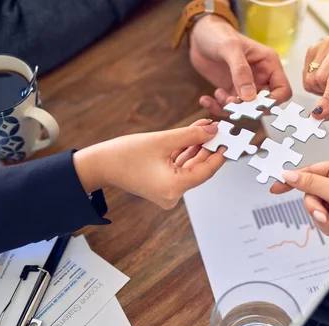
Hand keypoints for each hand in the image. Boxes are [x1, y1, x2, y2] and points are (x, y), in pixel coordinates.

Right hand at [73, 119, 225, 209]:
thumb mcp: (162, 140)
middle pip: (199, 169)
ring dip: (197, 148)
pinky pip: (179, 168)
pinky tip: (193, 137)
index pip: (206, 171)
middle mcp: (173, 195)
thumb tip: (212, 129)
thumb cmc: (123, 155)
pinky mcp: (163, 186)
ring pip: (189, 167)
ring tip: (207, 128)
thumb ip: (190, 135)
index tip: (230, 140)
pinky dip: (185, 153)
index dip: (219, 154)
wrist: (99, 165)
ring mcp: (168, 192)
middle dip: (208, 147)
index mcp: (174, 188)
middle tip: (219, 130)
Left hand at [190, 15, 291, 115]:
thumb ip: (241, 71)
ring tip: (218, 94)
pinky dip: (217, 107)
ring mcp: (246, 86)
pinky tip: (206, 99)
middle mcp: (261, 77)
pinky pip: (228, 108)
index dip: (273, 101)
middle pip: (264, 104)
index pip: (283, 90)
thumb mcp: (230, 48)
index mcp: (269, 64)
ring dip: (231, 108)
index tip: (255, 105)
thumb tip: (249, 97)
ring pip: (245, 109)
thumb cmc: (218, 34)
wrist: (199, 34)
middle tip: (231, 102)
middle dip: (248, 108)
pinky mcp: (231, 91)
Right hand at [270, 161, 328, 245]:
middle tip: (326, 212)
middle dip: (317, 207)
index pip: (310, 171)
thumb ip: (310, 183)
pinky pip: (321, 221)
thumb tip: (289, 175)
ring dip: (325, 218)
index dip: (293, 179)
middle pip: (309, 193)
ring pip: (313, 209)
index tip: (277, 187)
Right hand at [303, 34, 328, 120]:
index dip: (328, 97)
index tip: (320, 112)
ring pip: (311, 77)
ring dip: (319, 87)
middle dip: (326, 91)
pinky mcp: (313, 48)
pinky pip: (305, 74)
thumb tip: (320, 114)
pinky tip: (324, 77)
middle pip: (320, 78)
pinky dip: (313, 82)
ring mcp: (325, 43)